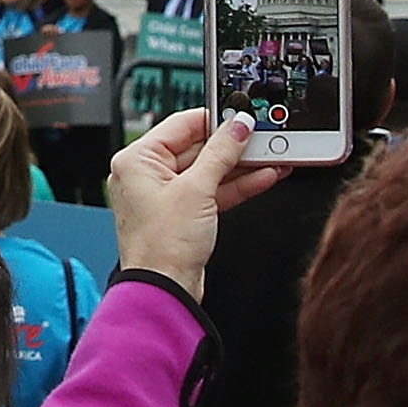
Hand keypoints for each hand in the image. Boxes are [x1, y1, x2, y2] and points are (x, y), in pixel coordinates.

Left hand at [108, 109, 282, 299]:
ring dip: (241, 166)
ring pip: (208, 171)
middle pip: (197, 147)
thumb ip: (221, 153)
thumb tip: (237, 127)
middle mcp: (146, 175)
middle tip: (261, 137)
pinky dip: (236, 185)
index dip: (214, 119)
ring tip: (271, 156)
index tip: (240, 116)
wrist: (166, 290)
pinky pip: (211, 191)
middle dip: (233, 146)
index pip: (181, 125)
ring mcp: (165, 196)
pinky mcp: (182, 215)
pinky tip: (263, 177)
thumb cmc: (162, 246)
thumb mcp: (197, 190)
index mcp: (137, 160)